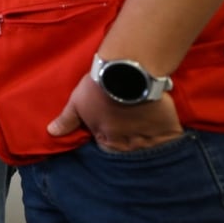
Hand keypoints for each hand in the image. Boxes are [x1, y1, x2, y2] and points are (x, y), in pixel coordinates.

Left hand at [47, 73, 183, 151]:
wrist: (127, 72)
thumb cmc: (97, 86)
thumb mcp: (77, 102)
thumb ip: (67, 120)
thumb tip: (52, 133)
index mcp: (106, 138)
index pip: (106, 147)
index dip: (107, 138)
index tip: (111, 129)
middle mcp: (127, 143)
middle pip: (128, 150)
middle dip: (129, 143)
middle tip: (132, 129)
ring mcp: (147, 137)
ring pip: (149, 148)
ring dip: (149, 143)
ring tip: (149, 132)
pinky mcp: (167, 128)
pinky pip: (171, 140)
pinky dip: (171, 139)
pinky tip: (170, 136)